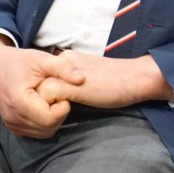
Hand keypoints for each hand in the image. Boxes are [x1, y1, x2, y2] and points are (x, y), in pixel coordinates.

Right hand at [0, 34, 85, 138]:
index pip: (50, 119)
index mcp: (19, 102)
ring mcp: (11, 124)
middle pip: (49, 128)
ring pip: (44, 133)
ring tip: (51, 99)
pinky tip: (44, 106)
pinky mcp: (13, 126)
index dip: (62, 107)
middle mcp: (13, 117)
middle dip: (60, 113)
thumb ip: (63, 68)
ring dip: (53, 119)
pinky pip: (36, 132)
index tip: (61, 91)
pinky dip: (44, 123)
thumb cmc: (18, 61)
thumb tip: (82, 79)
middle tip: (58, 94)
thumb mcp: (43, 59)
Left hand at [37, 51, 173, 107]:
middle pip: (37, 83)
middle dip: (41, 98)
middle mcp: (64, 62)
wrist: (135, 77)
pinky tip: (65, 112)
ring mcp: (66, 74)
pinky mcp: (71, 86)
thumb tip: (58, 97)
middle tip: (50, 110)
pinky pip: (47, 98)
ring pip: (39, 90)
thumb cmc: (118, 80)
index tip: (52, 102)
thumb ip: (71, 81)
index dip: (45, 92)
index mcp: (68, 58)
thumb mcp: (88, 76)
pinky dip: (51, 108)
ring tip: (55, 114)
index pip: (43, 76)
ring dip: (44, 105)